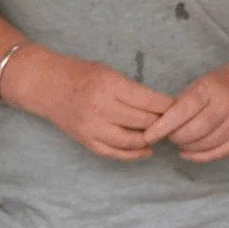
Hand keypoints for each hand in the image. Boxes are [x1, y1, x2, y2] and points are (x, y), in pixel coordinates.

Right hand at [7, 49, 174, 161]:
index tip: (182, 107)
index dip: (168, 106)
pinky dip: (133, 154)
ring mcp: (93, 127)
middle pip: (144, 122)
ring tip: (163, 136)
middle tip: (178, 123)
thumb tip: (162, 106)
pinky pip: (114, 153)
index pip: (149, 101)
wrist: (46, 86)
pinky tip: (146, 150)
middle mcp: (102, 108)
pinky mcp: (87, 141)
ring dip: (151, 140)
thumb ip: (132, 90)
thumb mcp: (110, 72)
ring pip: (132, 141)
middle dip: (164, 124)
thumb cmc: (81, 74)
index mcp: (111, 86)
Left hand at [144, 63, 228, 162]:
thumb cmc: (225, 80)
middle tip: (167, 136)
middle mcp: (226, 106)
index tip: (148, 135)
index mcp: (211, 88)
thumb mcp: (202, 81)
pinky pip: (219, 153)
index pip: (183, 110)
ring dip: (186, 146)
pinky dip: (200, 156)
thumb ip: (184, 101)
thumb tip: (160, 122)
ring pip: (205, 144)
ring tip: (179, 141)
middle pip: (194, 131)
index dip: (163, 126)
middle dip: (175, 137)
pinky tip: (189, 153)